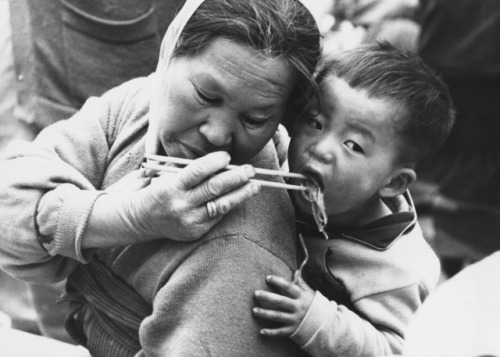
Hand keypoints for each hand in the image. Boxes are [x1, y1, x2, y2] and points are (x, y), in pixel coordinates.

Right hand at [125, 151, 259, 240]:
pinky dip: (228, 205)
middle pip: (214, 188)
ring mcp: (188, 220)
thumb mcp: (165, 175)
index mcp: (171, 186)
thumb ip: (188, 170)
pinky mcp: (194, 232)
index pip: (197, 171)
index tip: (227, 156)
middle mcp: (180, 204)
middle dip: (236, 177)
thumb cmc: (154, 190)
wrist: (136, 219)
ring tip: (255, 186)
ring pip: (220, 205)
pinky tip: (238, 197)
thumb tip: (219, 163)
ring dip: (241, 194)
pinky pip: (216, 217)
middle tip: (251, 170)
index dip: (215, 162)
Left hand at [253, 271, 314, 336]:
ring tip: (254, 310)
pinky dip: (271, 332)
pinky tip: (261, 331)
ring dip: (265, 314)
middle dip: (267, 297)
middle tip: (255, 293)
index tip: (267, 278)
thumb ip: (302, 284)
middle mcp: (298, 308)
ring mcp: (295, 320)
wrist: (326, 326)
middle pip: (280, 301)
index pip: (288, 287)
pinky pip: (280, 332)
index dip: (278, 281)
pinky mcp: (293, 331)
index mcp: (302, 297)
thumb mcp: (311, 294)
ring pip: (278, 316)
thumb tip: (296, 271)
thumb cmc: (315, 307)